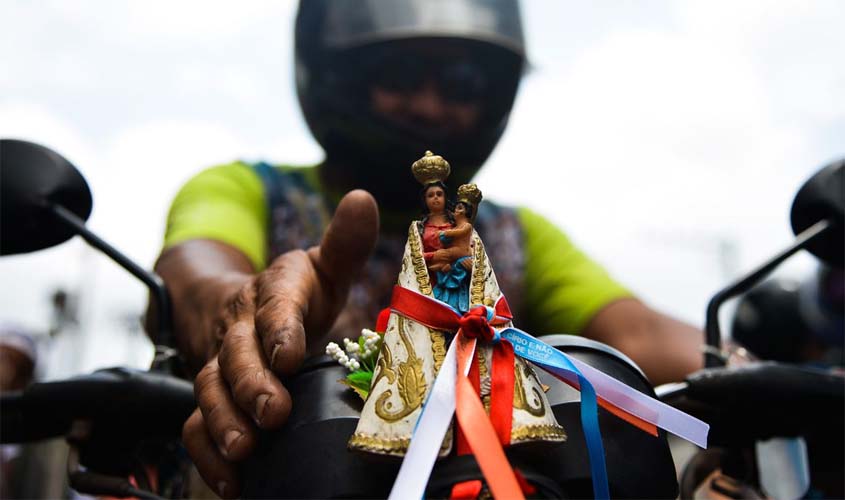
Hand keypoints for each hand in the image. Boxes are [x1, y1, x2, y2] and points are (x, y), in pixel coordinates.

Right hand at [180, 190, 377, 497]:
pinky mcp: (212, 397)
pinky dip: (208, 453)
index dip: (279, 328)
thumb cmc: (292, 294)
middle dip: (251, 384)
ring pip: (209, 390)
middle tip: (271, 413)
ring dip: (224, 421)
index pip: (274, 304)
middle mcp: (240, 327)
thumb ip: (345, 244)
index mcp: (274, 292)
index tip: (290, 353)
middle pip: (236, 354)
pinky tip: (232, 480)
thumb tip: (362, 198)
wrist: (235, 308)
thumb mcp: (320, 268)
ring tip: (245, 451)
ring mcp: (220, 364)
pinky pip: (196, 425)